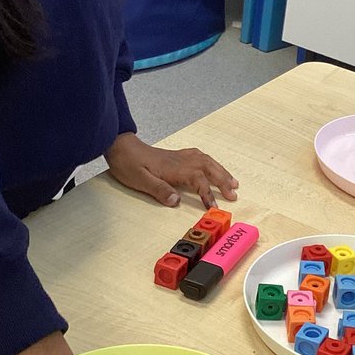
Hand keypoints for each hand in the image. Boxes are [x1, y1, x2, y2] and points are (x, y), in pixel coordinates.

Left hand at [105, 132, 238, 210]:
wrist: (121, 147)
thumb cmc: (128, 164)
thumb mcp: (140, 181)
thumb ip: (159, 190)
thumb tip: (176, 201)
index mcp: (174, 168)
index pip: (198, 180)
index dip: (207, 193)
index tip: (213, 206)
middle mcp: (181, 161)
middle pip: (208, 169)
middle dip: (223, 181)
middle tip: (234, 193)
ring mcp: (179, 157)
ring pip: (207, 161)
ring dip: (221, 171)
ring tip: (232, 181)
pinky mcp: (176, 156)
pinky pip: (199, 156)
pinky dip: (210, 162)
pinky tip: (212, 166)